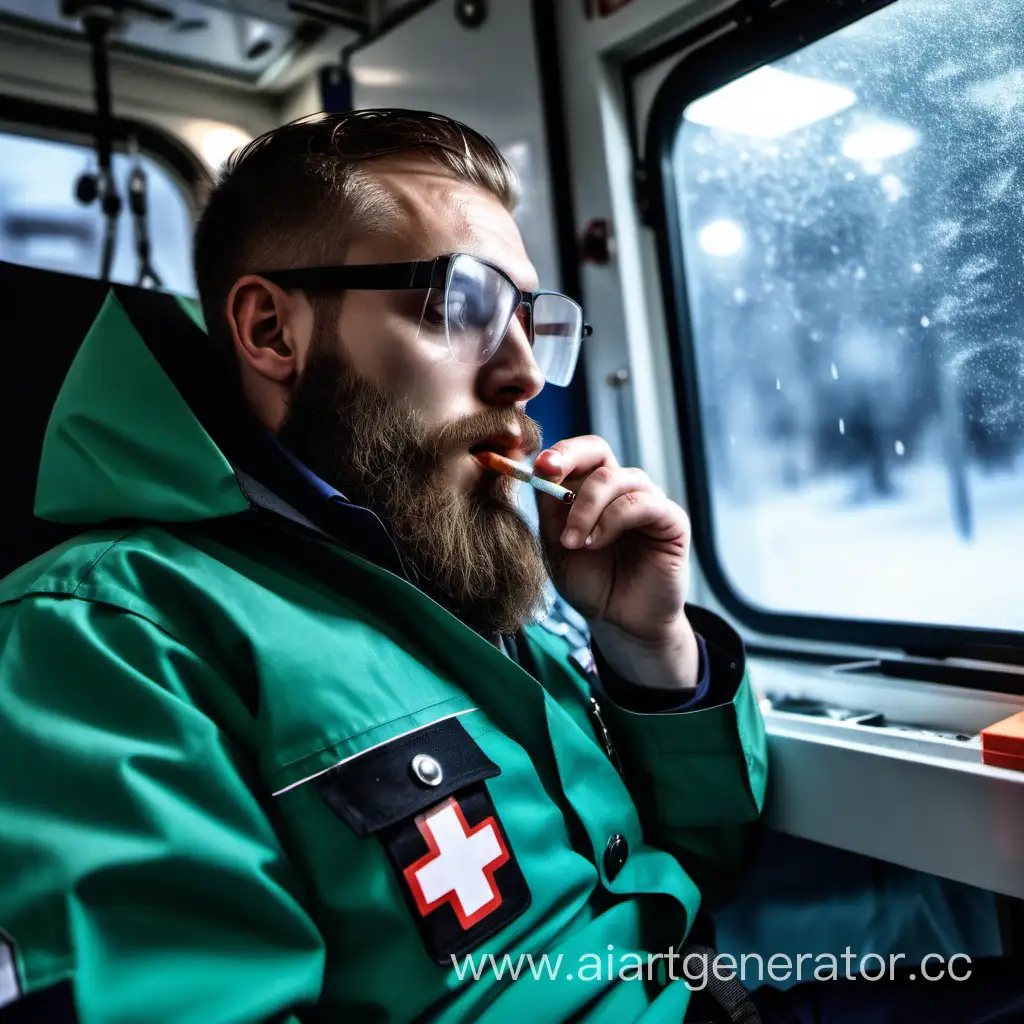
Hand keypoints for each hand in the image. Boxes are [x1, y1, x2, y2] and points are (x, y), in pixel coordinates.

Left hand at [533, 436, 698, 690]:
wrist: (619, 621)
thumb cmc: (590, 583)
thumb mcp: (557, 546)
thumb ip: (550, 510)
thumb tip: (538, 473)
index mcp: (593, 490)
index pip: (580, 453)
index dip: (559, 452)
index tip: (537, 466)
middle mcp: (623, 489)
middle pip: (599, 451)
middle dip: (570, 460)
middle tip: (548, 477)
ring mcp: (649, 502)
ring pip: (617, 478)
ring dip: (586, 507)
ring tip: (573, 542)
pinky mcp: (672, 521)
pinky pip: (644, 503)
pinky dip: (613, 519)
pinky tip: (596, 543)